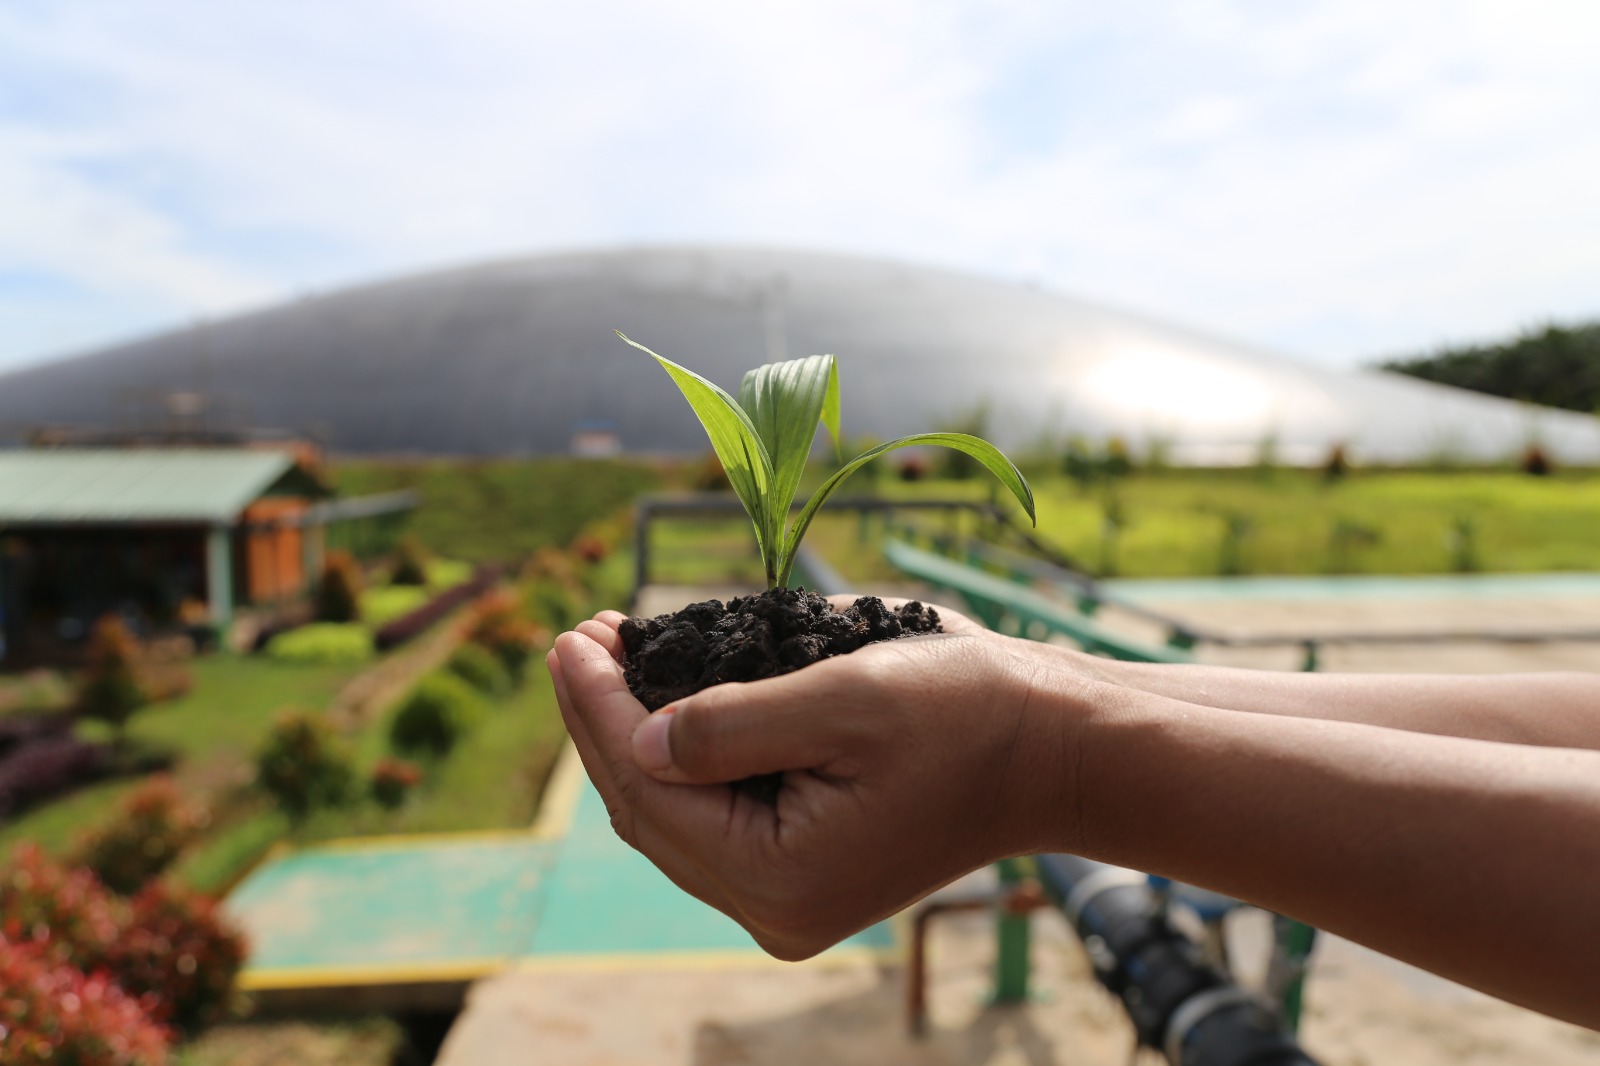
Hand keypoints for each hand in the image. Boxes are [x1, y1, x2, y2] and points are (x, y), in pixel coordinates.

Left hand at [548, 599, 1085, 960]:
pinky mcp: (806, 875)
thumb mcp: (843, 698)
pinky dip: (681, 762)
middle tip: (578, 638)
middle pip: (648, 811)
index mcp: (779, 876)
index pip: (648, 788)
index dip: (596, 708)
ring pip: (673, 819)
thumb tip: (639, 736)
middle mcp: (774, 907)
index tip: (569, 635)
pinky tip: (662, 706)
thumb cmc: (966, 714)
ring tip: (606, 661)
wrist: (1054, 750)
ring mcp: (789, 899)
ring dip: (633, 740)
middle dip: (603, 723)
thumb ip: (730, 724)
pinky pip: (713, 821)